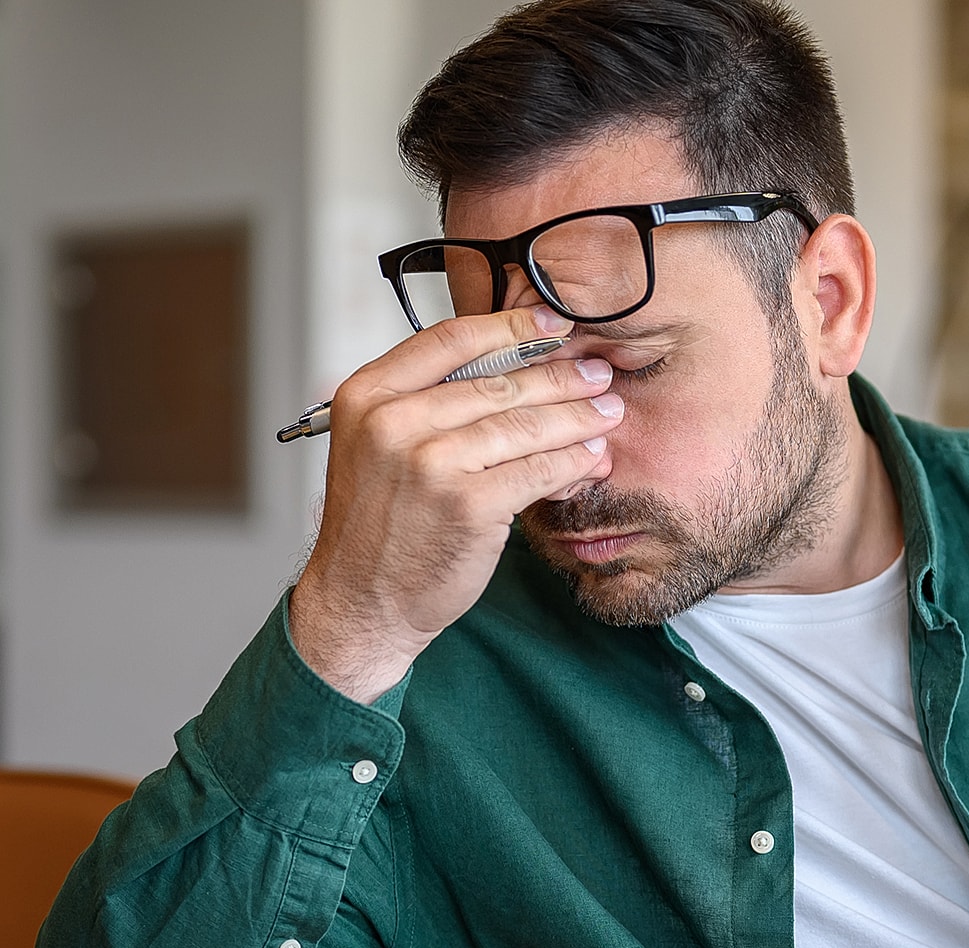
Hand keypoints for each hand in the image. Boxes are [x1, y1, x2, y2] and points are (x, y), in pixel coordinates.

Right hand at [288, 305, 621, 702]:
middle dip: (559, 376)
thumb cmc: (377, 526)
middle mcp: (394, 423)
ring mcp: (430, 464)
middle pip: (497, 383)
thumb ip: (427, 404)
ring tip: (607, 414)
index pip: (451, 340)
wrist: (361, 601)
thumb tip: (512, 369)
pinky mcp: (468, 505)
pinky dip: (571, 462)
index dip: (510, 326)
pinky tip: (590, 457)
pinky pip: (537, 471)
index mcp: (368, 396)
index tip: (552, 323)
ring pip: (523, 425)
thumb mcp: (378, 446)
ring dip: (576, 418)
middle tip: (598, 373)